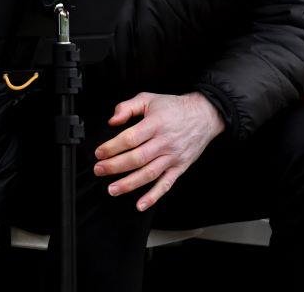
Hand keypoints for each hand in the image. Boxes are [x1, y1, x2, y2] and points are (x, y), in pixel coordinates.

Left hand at [93, 91, 224, 210]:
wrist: (204, 115)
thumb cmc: (174, 108)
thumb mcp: (149, 99)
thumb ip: (127, 107)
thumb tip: (112, 121)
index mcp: (155, 124)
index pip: (130, 139)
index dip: (112, 148)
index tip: (100, 153)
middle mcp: (164, 141)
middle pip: (136, 158)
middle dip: (114, 167)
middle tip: (99, 170)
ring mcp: (172, 156)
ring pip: (148, 174)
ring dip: (128, 183)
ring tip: (112, 189)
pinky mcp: (179, 167)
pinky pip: (166, 184)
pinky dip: (153, 196)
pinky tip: (141, 204)